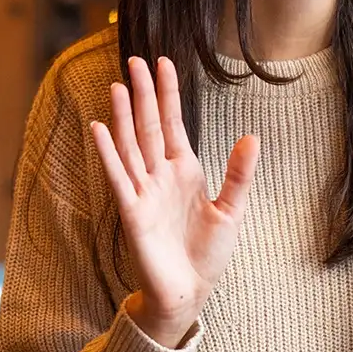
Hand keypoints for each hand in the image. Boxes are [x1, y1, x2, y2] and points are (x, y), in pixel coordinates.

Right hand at [91, 56, 259, 348]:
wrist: (189, 291)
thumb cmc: (207, 254)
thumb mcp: (232, 211)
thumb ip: (238, 173)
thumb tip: (252, 137)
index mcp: (185, 170)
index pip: (173, 123)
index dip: (168, 94)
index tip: (164, 63)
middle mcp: (160, 175)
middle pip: (148, 126)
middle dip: (143, 94)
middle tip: (135, 60)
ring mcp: (143, 191)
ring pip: (131, 145)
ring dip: (123, 116)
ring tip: (118, 85)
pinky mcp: (132, 211)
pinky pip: (119, 176)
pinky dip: (109, 152)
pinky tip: (100, 128)